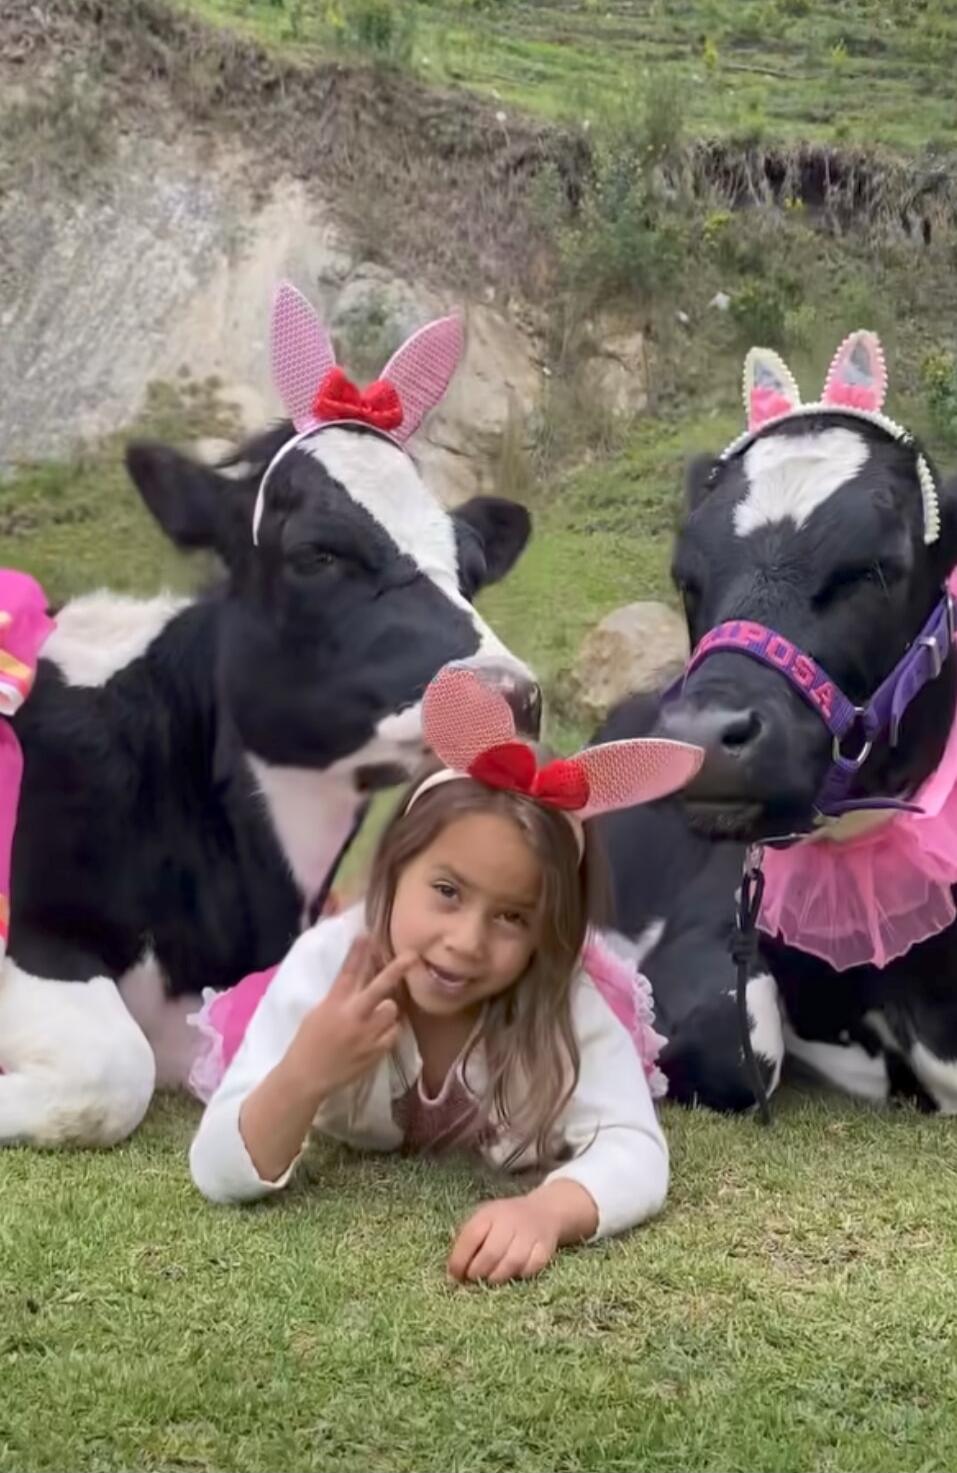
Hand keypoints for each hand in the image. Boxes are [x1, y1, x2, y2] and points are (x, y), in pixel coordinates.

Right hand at [287, 937, 414, 1097]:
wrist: (306, 1077)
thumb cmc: (307, 1042)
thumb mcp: (318, 1013)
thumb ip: (339, 997)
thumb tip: (358, 981)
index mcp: (333, 1004)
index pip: (348, 972)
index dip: (358, 952)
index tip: (367, 934)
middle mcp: (352, 1016)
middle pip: (379, 987)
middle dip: (396, 970)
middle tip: (412, 956)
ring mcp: (367, 1035)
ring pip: (391, 1010)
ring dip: (387, 1010)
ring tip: (375, 1018)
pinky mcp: (376, 1052)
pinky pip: (393, 1033)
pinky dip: (387, 1031)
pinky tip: (376, 1035)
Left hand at [447, 1195, 559, 1284]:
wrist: (542, 1212)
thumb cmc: (503, 1222)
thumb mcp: (483, 1220)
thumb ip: (467, 1242)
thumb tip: (452, 1274)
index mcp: (489, 1213)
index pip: (471, 1236)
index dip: (459, 1259)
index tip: (454, 1275)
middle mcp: (510, 1221)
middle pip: (491, 1252)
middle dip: (477, 1272)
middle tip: (473, 1280)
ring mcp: (530, 1234)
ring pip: (512, 1262)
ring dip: (497, 1277)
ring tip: (489, 1280)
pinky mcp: (545, 1248)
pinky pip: (531, 1268)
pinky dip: (519, 1275)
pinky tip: (512, 1274)